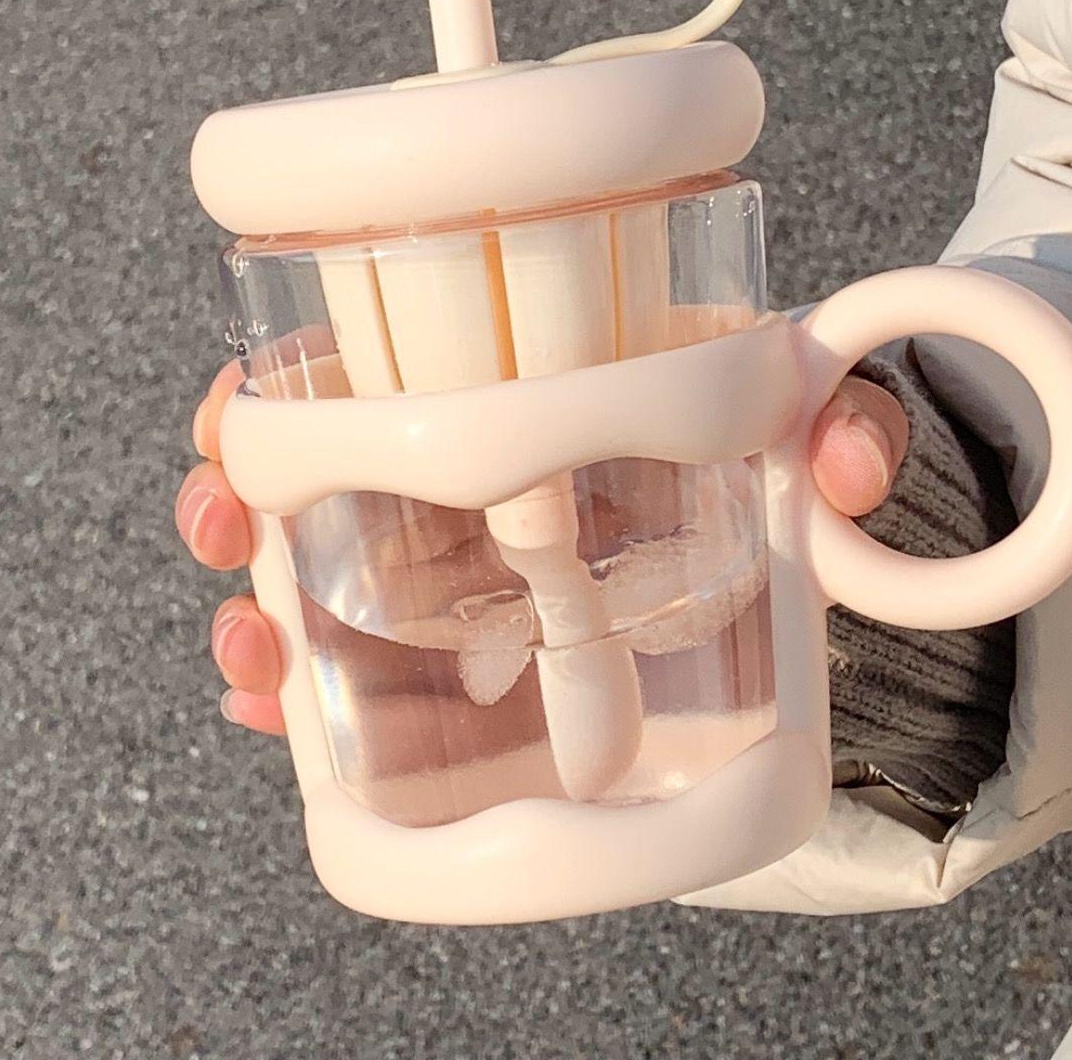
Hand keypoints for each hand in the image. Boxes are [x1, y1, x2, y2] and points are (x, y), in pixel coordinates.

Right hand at [179, 366, 909, 736]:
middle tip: (220, 519)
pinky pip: (369, 674)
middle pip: (320, 472)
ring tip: (248, 649)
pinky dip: (311, 693)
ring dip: (257, 604)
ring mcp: (463, 574)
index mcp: (532, 392)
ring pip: (323, 578)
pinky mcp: (471, 664)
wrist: (810, 575)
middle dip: (243, 494)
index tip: (246, 399)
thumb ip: (851, 428)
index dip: (295, 376)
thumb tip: (844, 462)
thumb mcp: (821, 430)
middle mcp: (476, 476)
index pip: (384, 357)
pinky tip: (275, 713)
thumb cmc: (782, 465)